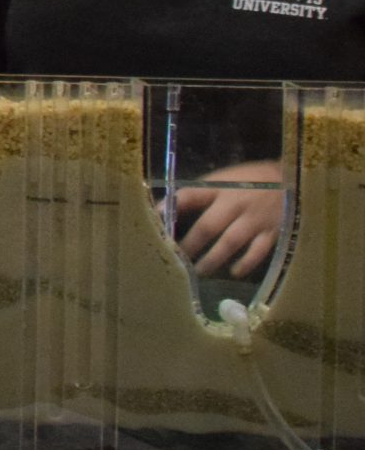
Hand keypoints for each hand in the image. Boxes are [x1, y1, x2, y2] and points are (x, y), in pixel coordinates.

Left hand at [175, 160, 285, 278]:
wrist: (294, 178)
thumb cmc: (254, 179)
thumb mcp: (227, 178)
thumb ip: (205, 192)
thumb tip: (173, 205)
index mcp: (221, 187)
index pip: (190, 195)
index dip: (171, 206)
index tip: (155, 218)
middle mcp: (236, 204)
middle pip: (208, 226)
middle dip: (191, 243)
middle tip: (176, 257)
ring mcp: (255, 219)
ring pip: (230, 242)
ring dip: (213, 258)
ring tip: (199, 270)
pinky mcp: (273, 232)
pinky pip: (258, 251)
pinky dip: (245, 263)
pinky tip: (234, 271)